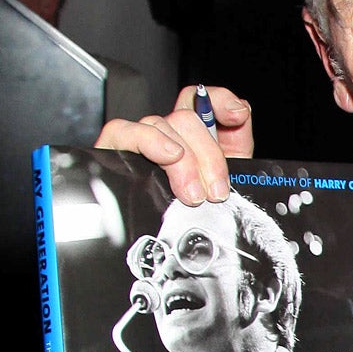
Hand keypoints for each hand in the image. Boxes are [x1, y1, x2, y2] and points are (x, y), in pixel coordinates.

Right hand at [94, 85, 252, 205]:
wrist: (170, 252)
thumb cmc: (196, 217)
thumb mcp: (228, 180)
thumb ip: (238, 140)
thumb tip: (240, 110)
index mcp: (192, 136)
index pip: (200, 99)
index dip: (220, 100)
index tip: (236, 117)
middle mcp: (164, 134)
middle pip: (185, 118)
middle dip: (208, 155)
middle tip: (216, 191)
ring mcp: (137, 140)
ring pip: (159, 124)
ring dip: (184, 159)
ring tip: (194, 192)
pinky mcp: (112, 151)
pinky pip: (123, 131)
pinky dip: (150, 140)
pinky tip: (168, 156)